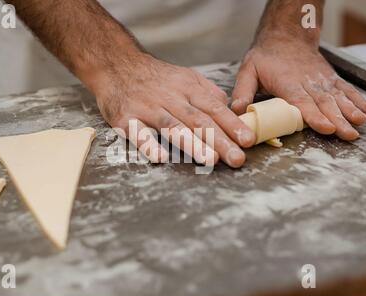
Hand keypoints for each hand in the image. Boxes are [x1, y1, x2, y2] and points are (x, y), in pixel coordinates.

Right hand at [91, 54, 255, 166]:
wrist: (117, 64)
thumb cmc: (154, 77)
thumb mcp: (185, 76)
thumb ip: (207, 92)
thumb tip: (229, 107)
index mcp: (187, 88)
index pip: (214, 108)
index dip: (232, 125)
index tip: (248, 140)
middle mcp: (170, 98)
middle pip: (198, 121)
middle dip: (220, 141)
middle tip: (237, 158)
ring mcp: (147, 108)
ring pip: (173, 127)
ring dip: (192, 144)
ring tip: (210, 160)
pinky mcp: (125, 118)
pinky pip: (137, 132)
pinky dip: (148, 144)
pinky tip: (160, 157)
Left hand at [231, 38, 365, 140]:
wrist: (285, 36)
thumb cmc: (265, 57)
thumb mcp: (248, 71)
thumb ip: (243, 91)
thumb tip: (237, 111)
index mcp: (288, 83)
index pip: (302, 102)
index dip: (314, 116)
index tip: (326, 127)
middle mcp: (308, 83)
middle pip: (324, 103)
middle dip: (337, 120)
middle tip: (348, 134)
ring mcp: (321, 81)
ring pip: (338, 97)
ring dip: (350, 111)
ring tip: (360, 124)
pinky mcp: (330, 79)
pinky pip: (346, 90)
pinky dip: (358, 101)